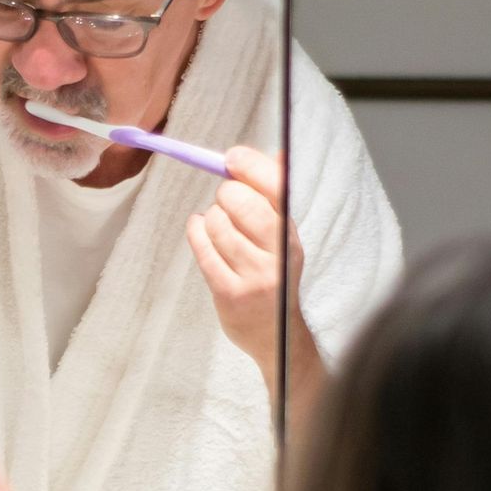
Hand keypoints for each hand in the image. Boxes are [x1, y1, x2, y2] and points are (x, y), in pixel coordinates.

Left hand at [187, 147, 324, 424]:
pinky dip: (196, 232)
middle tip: (226, 201)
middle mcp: (279, 255)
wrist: (278, 336)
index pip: (277, 188)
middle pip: (243, 203)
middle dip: (227, 195)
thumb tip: (277, 154)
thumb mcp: (284, 237)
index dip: (250, 166)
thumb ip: (277, 197)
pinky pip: (203, 250)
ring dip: (210, 218)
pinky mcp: (230, 294)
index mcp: (293, 234)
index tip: (233, 157)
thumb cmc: (275, 275)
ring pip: (218, 225)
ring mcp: (255, 277)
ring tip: (215, 224)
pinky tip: (200, 229)